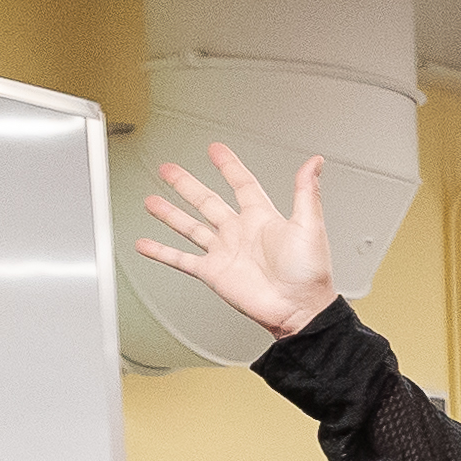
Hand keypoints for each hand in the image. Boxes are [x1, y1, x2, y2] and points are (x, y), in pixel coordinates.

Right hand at [132, 141, 341, 338]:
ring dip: (170, 213)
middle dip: (186, 184)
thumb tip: (315, 163)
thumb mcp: (309, 226)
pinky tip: (146, 244)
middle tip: (169, 169)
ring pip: (190, 226)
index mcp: (262, 218)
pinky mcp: (213, 272)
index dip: (229, 167)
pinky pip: (181, 259)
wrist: (299, 309)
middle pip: (207, 201)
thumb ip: (307, 192)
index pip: (242, 184)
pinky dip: (161, 252)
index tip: (216, 150)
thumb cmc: (309, 274)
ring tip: (151, 200)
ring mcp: (224, 252)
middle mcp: (240, 233)